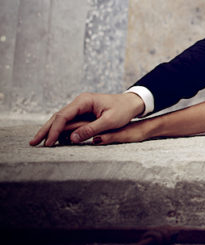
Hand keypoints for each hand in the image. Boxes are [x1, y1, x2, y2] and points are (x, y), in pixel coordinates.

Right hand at [29, 92, 144, 146]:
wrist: (132, 103)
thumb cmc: (123, 110)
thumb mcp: (110, 121)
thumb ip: (91, 129)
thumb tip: (73, 139)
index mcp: (84, 101)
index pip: (63, 116)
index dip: (54, 130)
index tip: (47, 143)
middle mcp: (80, 102)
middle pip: (58, 117)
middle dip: (45, 130)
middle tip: (33, 143)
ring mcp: (80, 108)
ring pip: (61, 120)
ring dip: (51, 130)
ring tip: (39, 142)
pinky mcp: (83, 113)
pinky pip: (69, 122)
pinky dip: (60, 131)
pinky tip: (53, 139)